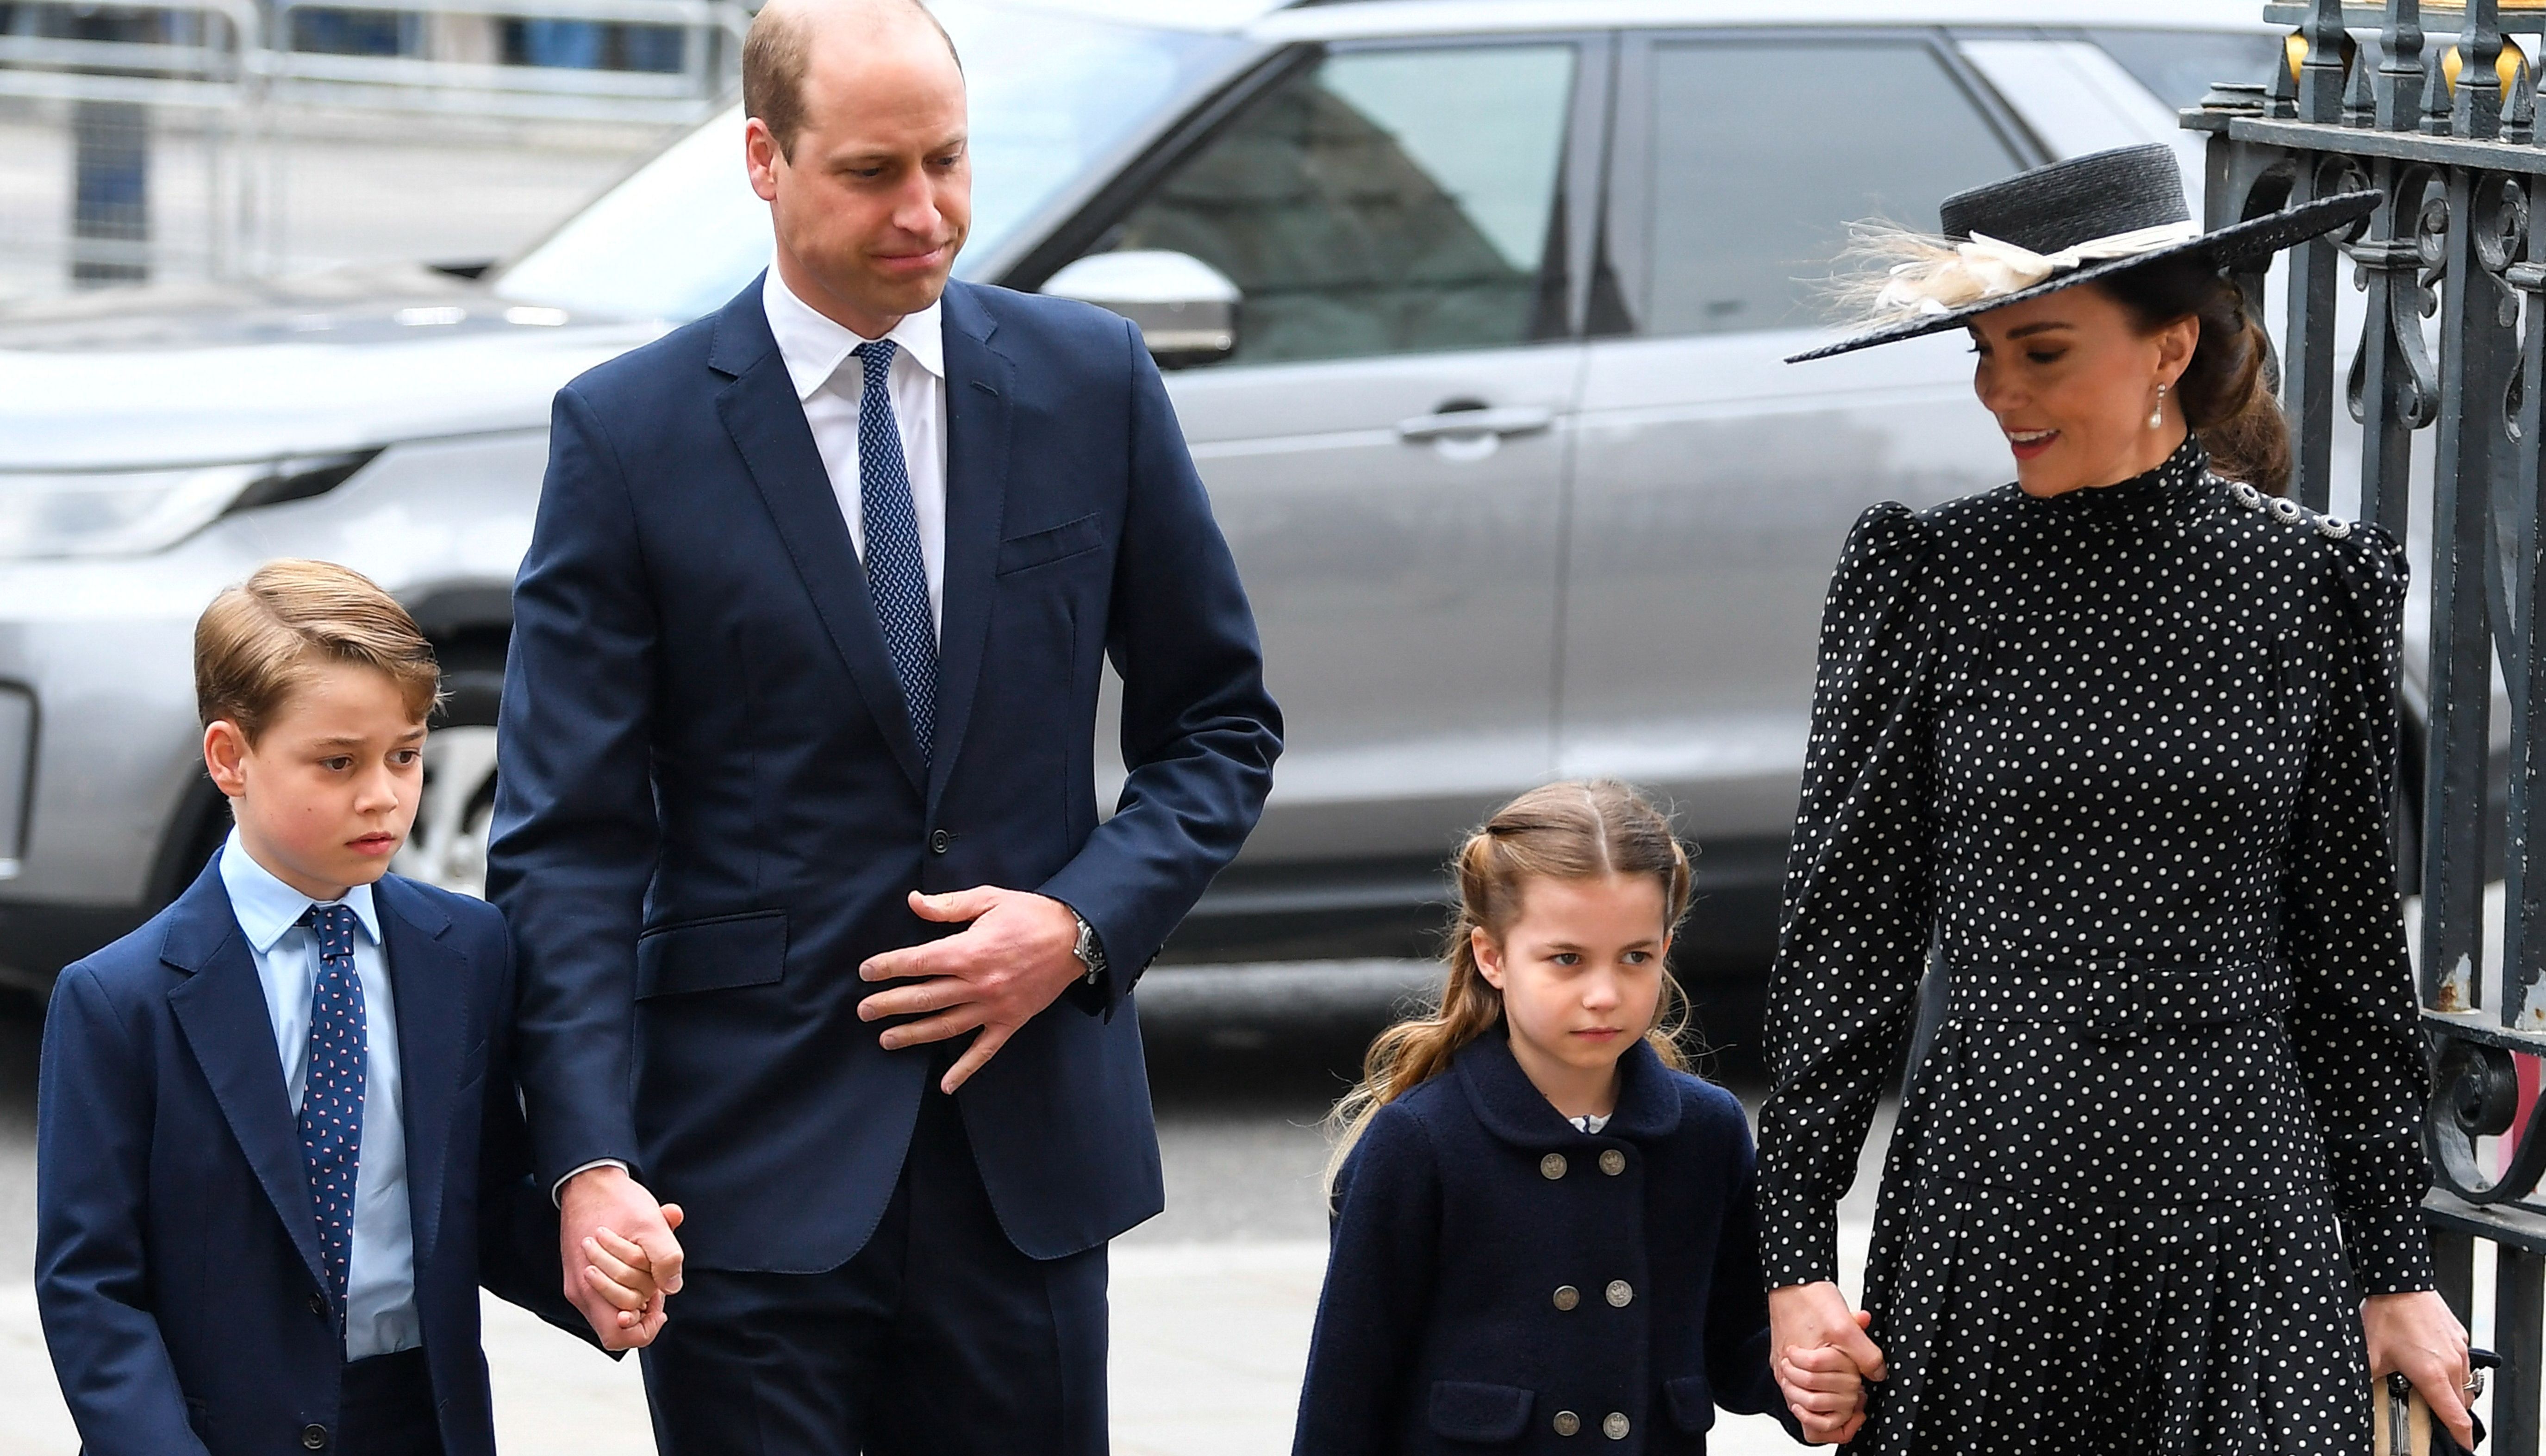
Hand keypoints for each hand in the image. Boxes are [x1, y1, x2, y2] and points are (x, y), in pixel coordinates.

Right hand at [578, 1205, 684, 1332]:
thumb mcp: (650, 1223)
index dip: (644, 1327)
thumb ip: (665, 1257)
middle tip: (657, 1283)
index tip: (659, 1303)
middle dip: (644, 1305)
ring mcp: (580, 1283)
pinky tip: (638, 1261)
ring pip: (616, 1307)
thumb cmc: (617, 1201)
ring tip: (648, 1270)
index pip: (617, 1336)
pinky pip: (609, 1292)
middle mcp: (581, 1291)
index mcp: (589, 1286)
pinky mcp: (582, 1274)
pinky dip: (628, 1281)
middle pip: (619, 1323)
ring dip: (638, 1291)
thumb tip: (672, 1288)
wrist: (590, 1180)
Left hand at [858, 887, 1084, 1093]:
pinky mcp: (1011, 1021)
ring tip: (886, 1040)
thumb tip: (913, 902)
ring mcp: (994, 1007)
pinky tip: (945, 1085)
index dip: (887, 967)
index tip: (866, 972)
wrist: (1077, 937)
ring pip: (945, 1026)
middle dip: (889, 1005)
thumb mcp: (989, 898)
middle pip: (924, 997)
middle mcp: (978, 984)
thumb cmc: (1031, 914)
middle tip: (863, 1011)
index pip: (917, 963)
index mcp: (969, 951)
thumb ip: (949, 906)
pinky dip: (964, 1069)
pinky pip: (984, 1050)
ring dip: (912, 1034)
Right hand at [1770, 1282, 1884, 1444]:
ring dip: (1830, 1401)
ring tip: (1847, 1388)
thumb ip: (1866, 1355)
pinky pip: (1801, 1392)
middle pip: (1815, 1414)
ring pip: (1807, 1408)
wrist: (1792, 1280)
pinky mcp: (1786, 1364)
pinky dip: (1820, 1392)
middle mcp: (1787, 1375)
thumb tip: (1878, 1375)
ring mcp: (1785, 1371)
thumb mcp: (1847, 1327)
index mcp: (1800, 1370)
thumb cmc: (1811, 1299)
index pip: (1822, 1418)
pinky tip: (1835, 1380)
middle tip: (1857, 1391)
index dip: (1846, 1413)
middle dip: (1841, 1405)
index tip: (1861, 1399)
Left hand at [2363, 1290, 2472, 1448]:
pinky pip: (2462, 1363)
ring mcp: (2459, 1350)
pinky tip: (2429, 1361)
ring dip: (2449, 1391)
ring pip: (2463, 1384)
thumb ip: (2367, 1381)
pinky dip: (2451, 1370)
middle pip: (2460, 1404)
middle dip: (2448, 1413)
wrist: (2400, 1282)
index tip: (2461, 1447)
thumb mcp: (2370, 1355)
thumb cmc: (2387, 1315)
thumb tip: (2358, 1395)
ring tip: (2426, 1384)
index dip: (2460, 1436)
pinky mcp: (2460, 1338)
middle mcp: (2452, 1365)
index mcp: (2433, 1375)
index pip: (2455, 1417)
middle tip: (2428, 1410)